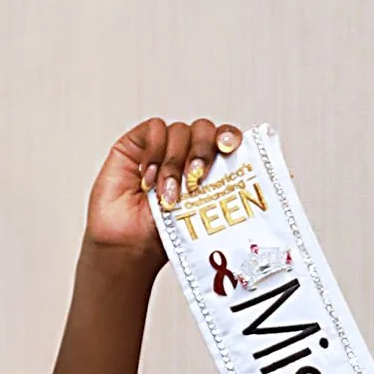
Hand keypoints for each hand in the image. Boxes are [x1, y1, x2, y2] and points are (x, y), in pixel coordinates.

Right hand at [83, 117, 243, 267]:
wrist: (130, 244)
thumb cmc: (165, 235)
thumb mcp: (202, 216)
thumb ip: (220, 191)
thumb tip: (243, 181)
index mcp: (210, 168)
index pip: (226, 139)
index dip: (230, 136)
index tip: (228, 148)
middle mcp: (188, 153)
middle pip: (204, 129)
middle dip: (203, 151)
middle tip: (196, 177)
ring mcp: (163, 146)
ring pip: (180, 131)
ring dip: (174, 163)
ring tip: (167, 194)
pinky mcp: (138, 143)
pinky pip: (155, 129)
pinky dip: (154, 153)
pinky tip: (149, 179)